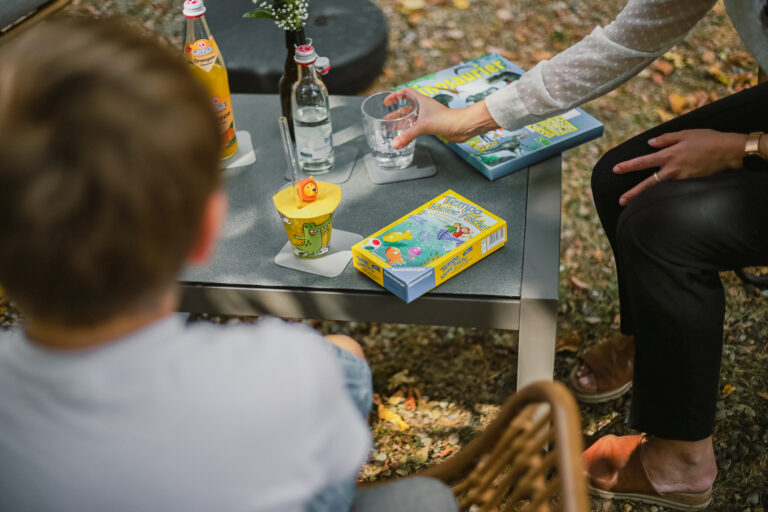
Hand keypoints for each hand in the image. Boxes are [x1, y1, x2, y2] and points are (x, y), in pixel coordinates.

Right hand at [383, 88, 498, 148]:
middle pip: (406, 107)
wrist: (462, 127)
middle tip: (386, 120)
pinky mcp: (432, 125)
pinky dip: (410, 130)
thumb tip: (395, 144)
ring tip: (392, 129)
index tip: (387, 101)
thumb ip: (408, 135)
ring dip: (402, 122)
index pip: (406, 92)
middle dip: (395, 113)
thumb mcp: (424, 126)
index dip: (395, 95)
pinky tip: (406, 135)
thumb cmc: (447, 120)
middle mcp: (424, 108)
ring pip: (411, 118)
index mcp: (422, 101)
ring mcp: (428, 116)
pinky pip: (417, 126)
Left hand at [614, 129, 745, 205]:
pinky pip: (672, 191)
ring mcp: (681, 179)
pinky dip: (663, 196)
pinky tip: (656, 202)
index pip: (643, 162)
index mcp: (669, 155)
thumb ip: (666, 139)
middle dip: (633, 193)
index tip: (616, 170)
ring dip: (646, 198)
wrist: (730, 152)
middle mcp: (673, 170)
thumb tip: (650, 144)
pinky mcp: (690, 185)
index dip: (628, 166)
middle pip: (648, 184)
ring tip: (634, 205)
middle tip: (621, 200)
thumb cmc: (708, 140)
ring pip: (659, 190)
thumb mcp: (686, 134)